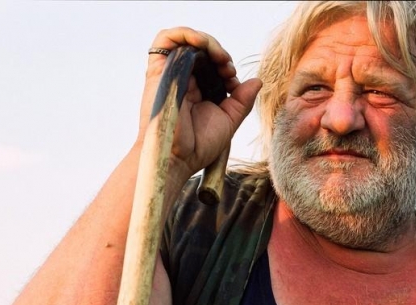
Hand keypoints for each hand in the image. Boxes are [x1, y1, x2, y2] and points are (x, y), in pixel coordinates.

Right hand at [140, 27, 261, 185]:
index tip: (233, 81)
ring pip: (187, 41)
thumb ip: (242, 101)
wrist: (178, 159)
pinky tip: (202, 44)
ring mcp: (170, 74)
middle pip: (201, 51)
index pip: (211, 64)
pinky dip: (185, 33)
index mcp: (197, 90)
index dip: (225, 65)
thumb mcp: (228, 121)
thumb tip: (258, 81)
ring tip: (220, 58)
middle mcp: (183, 80)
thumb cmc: (199, 147)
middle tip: (229, 70)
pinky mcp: (157, 71)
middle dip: (219, 54)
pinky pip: (166, 38)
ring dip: (208, 43)